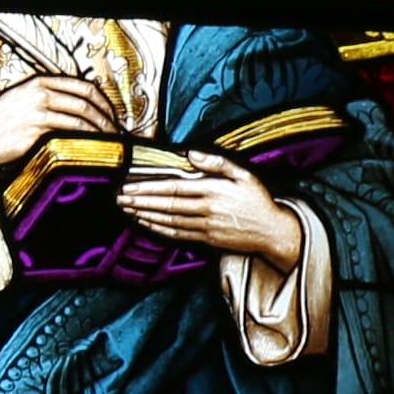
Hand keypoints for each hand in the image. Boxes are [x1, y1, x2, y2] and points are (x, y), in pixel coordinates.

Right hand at [0, 59, 130, 195]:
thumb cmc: (3, 122)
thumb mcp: (24, 99)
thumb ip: (50, 97)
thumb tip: (83, 107)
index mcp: (40, 83)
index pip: (84, 86)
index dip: (104, 101)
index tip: (113, 114)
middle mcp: (40, 94)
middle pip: (86, 102)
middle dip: (107, 118)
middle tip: (117, 131)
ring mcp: (38, 112)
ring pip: (81, 119)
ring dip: (100, 131)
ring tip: (109, 142)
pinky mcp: (35, 132)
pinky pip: (69, 135)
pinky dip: (86, 141)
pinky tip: (92, 148)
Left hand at [117, 155, 303, 270]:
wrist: (273, 232)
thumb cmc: (258, 201)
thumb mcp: (243, 175)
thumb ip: (217, 163)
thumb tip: (191, 154)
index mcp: (214, 190)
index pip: (174, 188)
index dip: (149, 188)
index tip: (129, 186)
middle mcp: (207, 209)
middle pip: (166, 205)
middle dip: (140, 202)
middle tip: (120, 199)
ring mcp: (206, 227)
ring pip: (169, 221)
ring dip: (145, 216)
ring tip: (127, 210)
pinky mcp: (208, 240)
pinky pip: (178, 234)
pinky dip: (159, 229)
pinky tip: (147, 224)